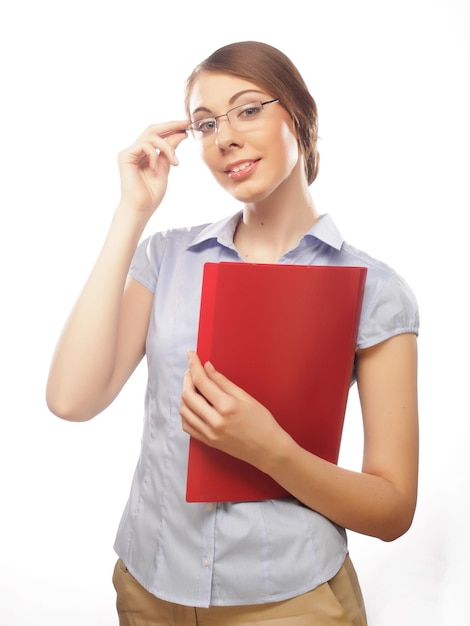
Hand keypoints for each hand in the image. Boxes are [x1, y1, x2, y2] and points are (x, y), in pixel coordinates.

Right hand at [117, 121, 188, 215]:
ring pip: (151, 136)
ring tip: (174, 162)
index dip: (171, 128)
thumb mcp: (165, 168)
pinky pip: (144, 145)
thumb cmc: (151, 194)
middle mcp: (135, 150)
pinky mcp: (125, 156)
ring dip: (167, 147)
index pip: (157, 135)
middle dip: (171, 125)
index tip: (186, 125)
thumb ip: (170, 151)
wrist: (141, 208)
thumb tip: (180, 134)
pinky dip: (154, 154)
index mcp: (144, 153)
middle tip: (185, 124)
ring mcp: (129, 152)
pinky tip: (155, 168)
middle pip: (152, 129)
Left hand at [180, 351, 288, 470]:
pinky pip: (187, 425)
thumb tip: (207, 368)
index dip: (193, 365)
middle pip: (188, 395)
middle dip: (187, 378)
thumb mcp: (245, 397)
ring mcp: (209, 433)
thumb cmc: (262, 423)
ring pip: (184, 410)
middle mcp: (214, 421)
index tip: (191, 355)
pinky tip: (193, 404)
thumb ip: (223, 382)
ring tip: (193, 385)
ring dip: (184, 394)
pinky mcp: (207, 441)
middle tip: (192, 369)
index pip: (202, 381)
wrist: (268, 449)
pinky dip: (186, 412)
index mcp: (226, 407)